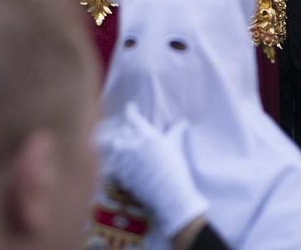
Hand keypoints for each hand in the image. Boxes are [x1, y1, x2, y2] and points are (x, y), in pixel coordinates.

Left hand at [97, 106, 207, 238]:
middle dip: (125, 137)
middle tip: (130, 139)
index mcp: (147, 135)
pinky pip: (117, 168)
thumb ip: (176, 131)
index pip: (133, 117)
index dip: (130, 110)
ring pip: (117, 151)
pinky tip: (128, 171)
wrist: (170, 194)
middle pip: (121, 135)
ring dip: (121, 152)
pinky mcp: (122, 175)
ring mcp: (126, 161)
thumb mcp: (176, 146)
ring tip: (127, 156)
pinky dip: (121, 168)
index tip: (130, 107)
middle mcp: (133, 145)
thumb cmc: (176, 168)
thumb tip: (183, 121)